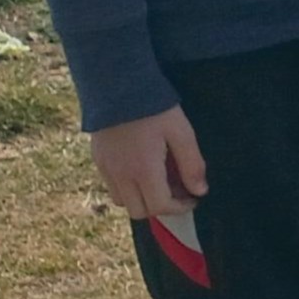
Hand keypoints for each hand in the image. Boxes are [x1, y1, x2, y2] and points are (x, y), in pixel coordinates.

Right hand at [89, 107, 208, 219]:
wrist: (118, 87)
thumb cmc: (154, 108)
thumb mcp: (181, 133)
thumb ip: (192, 164)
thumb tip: (200, 191)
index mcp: (143, 171)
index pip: (159, 206)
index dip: (179, 208)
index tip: (192, 199)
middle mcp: (121, 175)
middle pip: (138, 211)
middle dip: (160, 208)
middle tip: (177, 191)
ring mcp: (106, 169)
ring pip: (122, 202)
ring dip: (141, 199)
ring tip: (159, 181)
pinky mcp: (98, 161)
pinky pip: (111, 187)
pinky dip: (127, 188)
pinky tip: (141, 170)